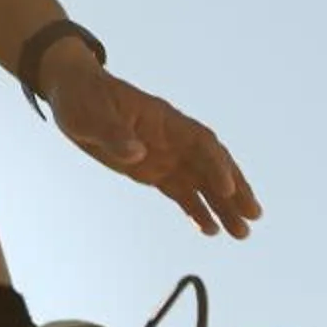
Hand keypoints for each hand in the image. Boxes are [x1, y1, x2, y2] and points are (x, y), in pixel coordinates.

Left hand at [43, 52, 263, 238]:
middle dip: (234, 190)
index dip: (215, 165)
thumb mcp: (90, 115)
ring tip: (241, 234)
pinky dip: (196, 210)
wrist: (72, 92)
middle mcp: (172, 138)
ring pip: (202, 182)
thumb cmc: (81, 98)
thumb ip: (113, 133)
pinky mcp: (152, 170)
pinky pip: (181, 191)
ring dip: (223, 206)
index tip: (227, 188)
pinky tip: (210, 231)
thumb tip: (137, 153)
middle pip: (211, 164)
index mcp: (163, 120)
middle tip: (254, 216)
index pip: (200, 143)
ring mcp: (165, 155)